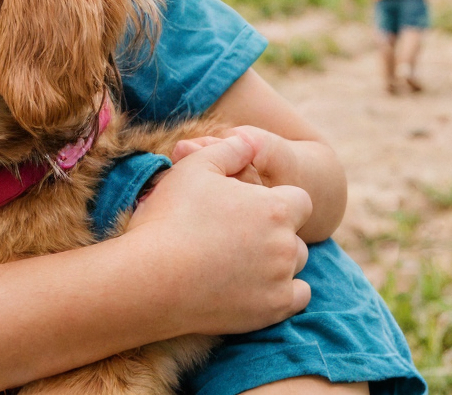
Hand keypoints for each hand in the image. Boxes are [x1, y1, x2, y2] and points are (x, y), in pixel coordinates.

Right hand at [124, 134, 311, 335]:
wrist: (151, 279)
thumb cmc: (171, 218)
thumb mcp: (196, 167)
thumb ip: (231, 149)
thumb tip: (249, 142)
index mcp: (274, 208)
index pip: (300, 200)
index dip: (278, 201)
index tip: (251, 208)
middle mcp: (285, 244)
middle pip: (296, 234)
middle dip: (276, 232)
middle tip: (238, 235)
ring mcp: (280, 280)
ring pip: (295, 265)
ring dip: (278, 261)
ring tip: (240, 260)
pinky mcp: (271, 310)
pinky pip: (298, 297)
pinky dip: (284, 291)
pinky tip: (257, 285)